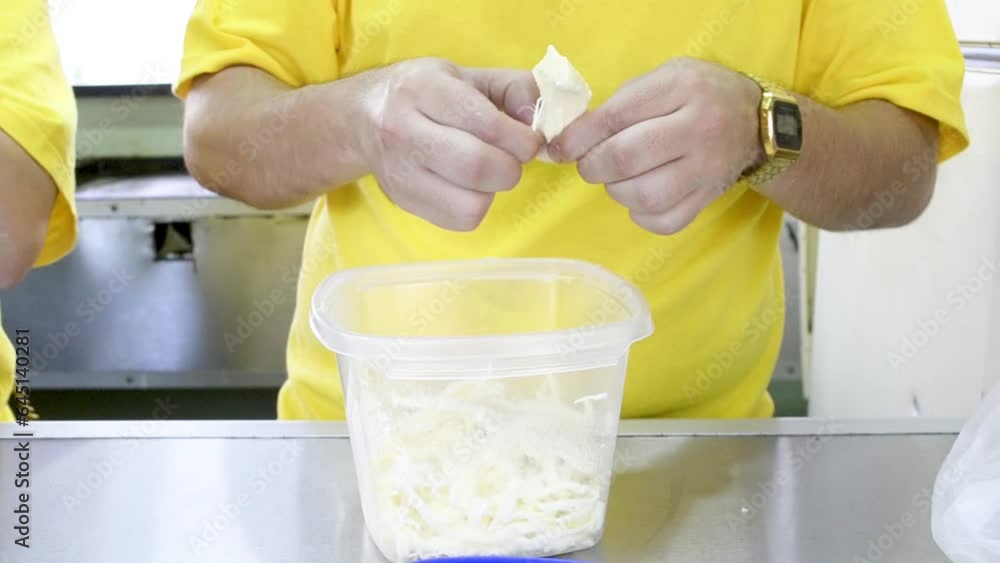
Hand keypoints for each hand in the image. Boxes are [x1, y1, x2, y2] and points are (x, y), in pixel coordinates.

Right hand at [361, 58, 542, 230]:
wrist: (364, 117)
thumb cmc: (429, 94)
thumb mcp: (470, 76)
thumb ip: (516, 89)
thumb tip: (542, 121)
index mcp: (425, 89)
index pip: (485, 124)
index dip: (521, 139)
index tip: (529, 142)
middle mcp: (404, 130)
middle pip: (477, 167)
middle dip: (510, 169)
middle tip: (510, 161)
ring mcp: (399, 170)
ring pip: (470, 203)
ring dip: (491, 192)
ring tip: (485, 174)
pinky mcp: (401, 200)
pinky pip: (458, 221)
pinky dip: (475, 207)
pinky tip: (467, 187)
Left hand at [549, 58, 765, 234]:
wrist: (755, 121)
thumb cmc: (699, 94)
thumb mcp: (665, 78)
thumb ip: (622, 103)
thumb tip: (573, 137)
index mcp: (682, 89)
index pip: (617, 117)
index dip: (579, 137)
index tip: (559, 149)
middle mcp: (699, 130)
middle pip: (627, 158)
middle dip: (593, 166)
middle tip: (588, 164)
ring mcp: (706, 169)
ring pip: (644, 195)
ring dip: (616, 190)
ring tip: (617, 178)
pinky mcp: (708, 199)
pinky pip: (664, 221)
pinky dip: (640, 214)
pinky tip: (639, 198)